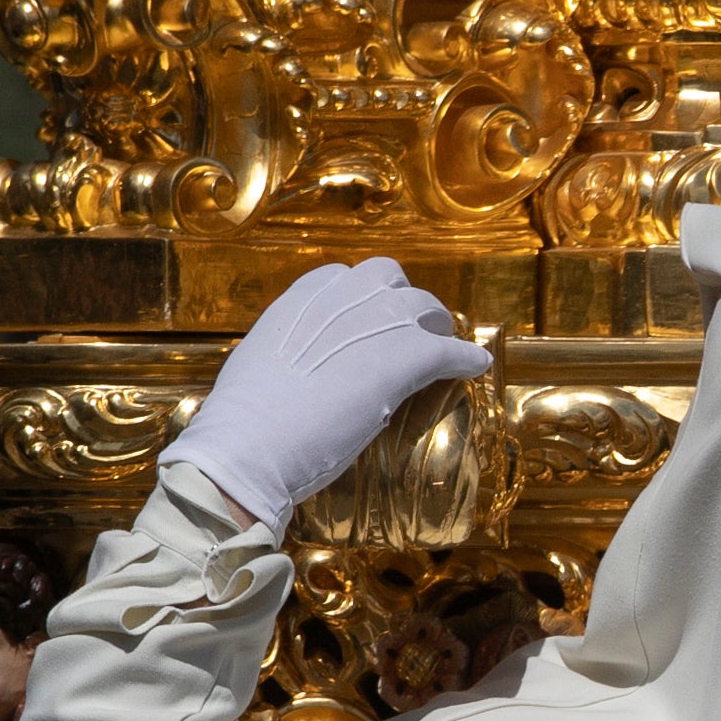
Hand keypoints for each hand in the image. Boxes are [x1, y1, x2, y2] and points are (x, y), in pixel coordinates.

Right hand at [160, 259, 490, 531]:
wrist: (251, 443)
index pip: (341, 277)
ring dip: (434, 327)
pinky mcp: (407, 356)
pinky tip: (475, 366)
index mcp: (301, 298)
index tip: (365, 320)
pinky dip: (466, 358)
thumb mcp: (261, 363)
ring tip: (441, 348)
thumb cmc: (245, 421)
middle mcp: (342, 297)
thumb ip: (288, 352)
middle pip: (388, 279)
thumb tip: (300, 370)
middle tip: (407, 332)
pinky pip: (451, 350)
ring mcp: (378, 322)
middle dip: (401, 302)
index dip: (360, 300)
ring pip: (425, 307)